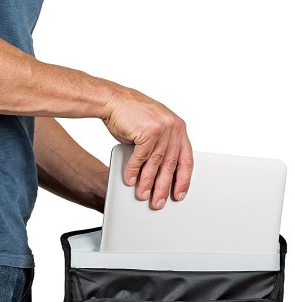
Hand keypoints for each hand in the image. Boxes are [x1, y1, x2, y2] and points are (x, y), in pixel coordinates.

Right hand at [102, 86, 193, 209]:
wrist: (114, 100)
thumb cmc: (131, 115)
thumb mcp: (152, 130)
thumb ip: (159, 148)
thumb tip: (158, 174)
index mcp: (178, 128)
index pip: (186, 159)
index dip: (183, 179)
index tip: (179, 194)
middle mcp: (173, 128)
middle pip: (170, 164)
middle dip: (163, 187)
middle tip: (159, 201)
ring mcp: (162, 129)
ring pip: (156, 163)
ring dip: (147, 182)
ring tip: (143, 195)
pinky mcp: (148, 131)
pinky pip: (141, 158)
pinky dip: (134, 171)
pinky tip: (131, 181)